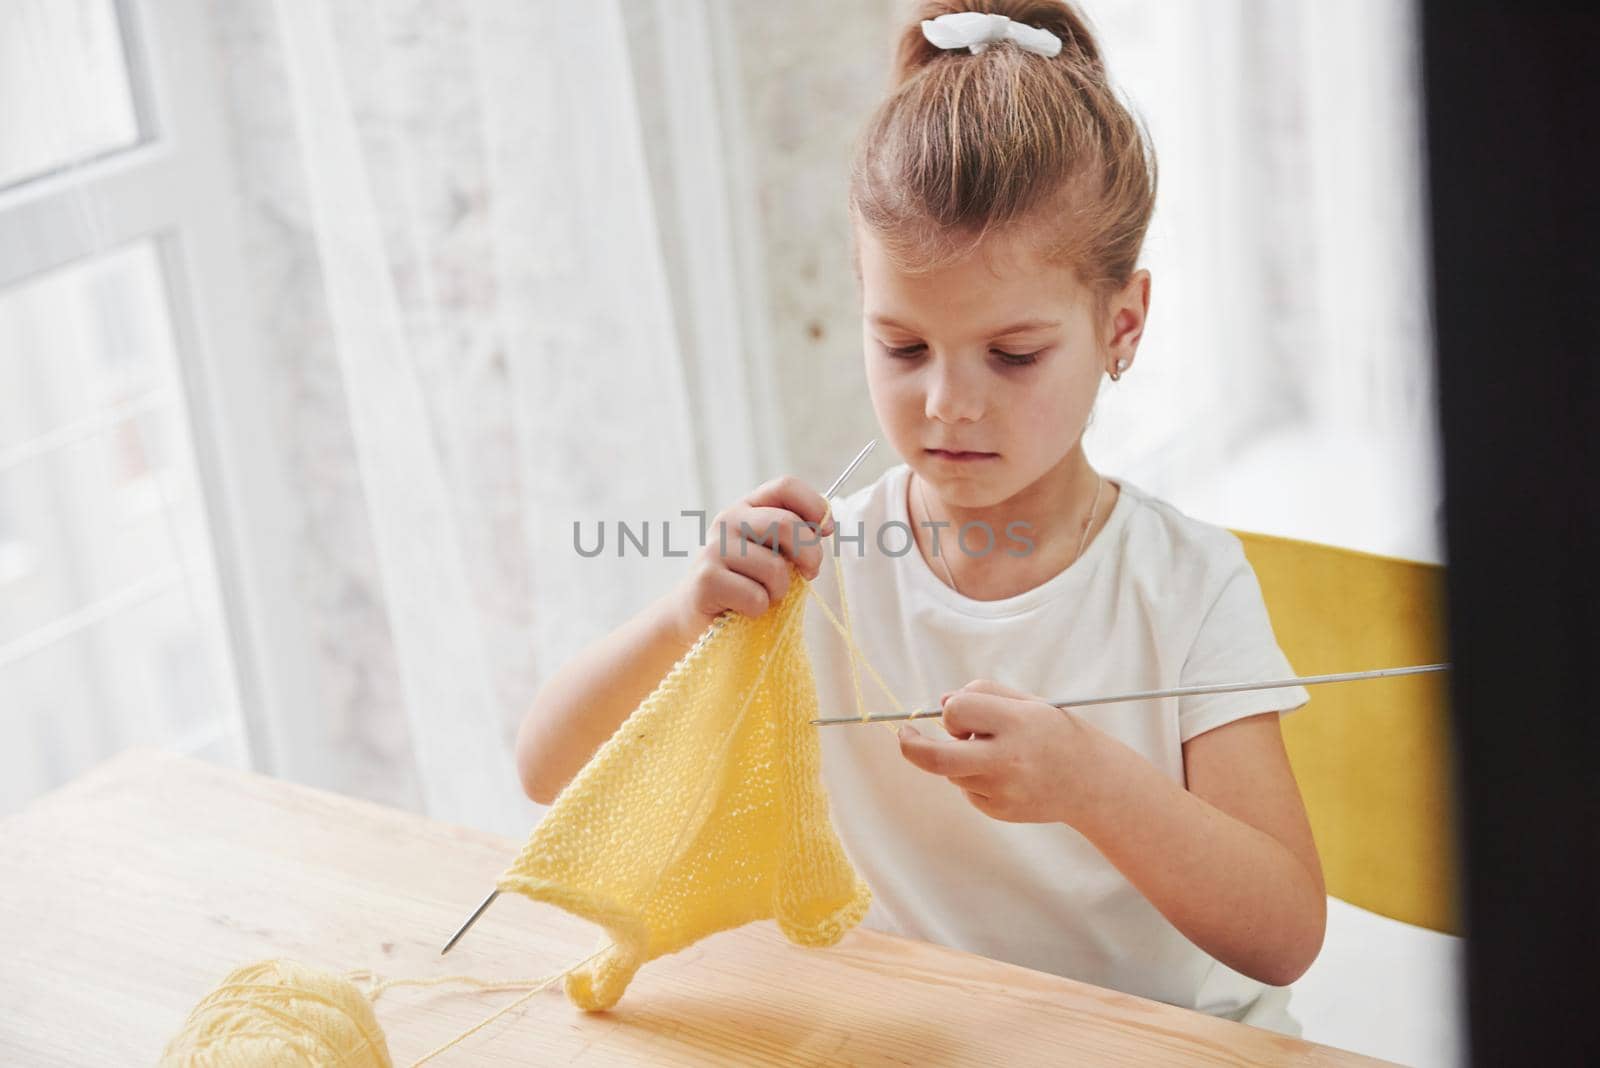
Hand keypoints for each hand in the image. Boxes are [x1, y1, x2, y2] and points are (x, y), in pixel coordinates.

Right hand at [669, 475, 834, 643]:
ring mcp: (714, 549)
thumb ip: (795, 538)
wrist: (696, 615)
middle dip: (809, 554)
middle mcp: (728, 521)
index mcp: (748, 508)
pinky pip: (756, 597)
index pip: (785, 487)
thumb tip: (824, 527)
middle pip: (784, 524)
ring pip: (774, 568)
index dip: (814, 505)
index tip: (826, 531)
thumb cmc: (746, 584)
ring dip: (781, 591)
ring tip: (765, 595)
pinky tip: (744, 608)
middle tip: (809, 574)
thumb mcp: (774, 553)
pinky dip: (760, 609)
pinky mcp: (706, 580)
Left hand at [896, 678, 1117, 825]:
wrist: (1092, 782)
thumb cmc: (1055, 733)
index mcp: (1017, 724)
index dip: (953, 711)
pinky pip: (968, 790)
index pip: (957, 712)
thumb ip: (983, 694)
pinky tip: (1007, 775)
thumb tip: (941, 703)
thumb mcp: (1028, 702)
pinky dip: (975, 778)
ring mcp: (1003, 791)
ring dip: (960, 758)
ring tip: (997, 753)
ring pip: (952, 772)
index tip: (955, 713)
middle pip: (937, 758)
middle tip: (904, 735)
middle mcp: (1008, 760)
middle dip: (911, 746)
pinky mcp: (1000, 812)